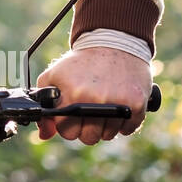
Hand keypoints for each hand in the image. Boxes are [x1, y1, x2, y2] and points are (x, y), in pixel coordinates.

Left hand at [35, 47, 153, 143]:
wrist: (113, 43)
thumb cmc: (81, 63)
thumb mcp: (54, 75)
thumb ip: (43, 104)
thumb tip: (44, 135)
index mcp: (73, 94)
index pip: (66, 131)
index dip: (66, 125)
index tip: (69, 116)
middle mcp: (96, 101)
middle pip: (88, 138)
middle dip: (85, 127)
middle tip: (87, 110)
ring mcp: (119, 104)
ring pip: (107, 136)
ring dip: (104, 125)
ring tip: (102, 104)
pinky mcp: (137, 105)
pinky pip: (127, 130)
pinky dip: (123, 122)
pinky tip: (118, 105)